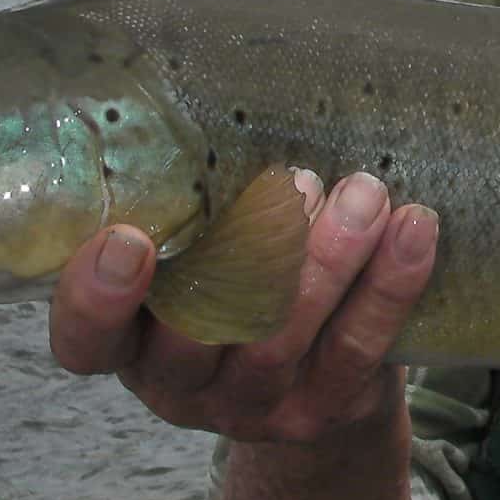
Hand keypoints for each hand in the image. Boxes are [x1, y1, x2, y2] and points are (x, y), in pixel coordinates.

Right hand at [48, 170, 438, 444]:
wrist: (311, 374)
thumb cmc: (236, 278)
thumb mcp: (196, 248)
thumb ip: (189, 205)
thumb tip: (212, 89)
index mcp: (128, 341)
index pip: (85, 340)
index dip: (96, 298)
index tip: (128, 238)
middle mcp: (178, 385)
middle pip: (195, 339)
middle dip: (249, 253)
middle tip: (295, 182)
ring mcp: (251, 406)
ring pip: (281, 341)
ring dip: (330, 259)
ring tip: (366, 192)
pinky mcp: (322, 410)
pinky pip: (356, 350)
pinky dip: (389, 286)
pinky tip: (414, 228)